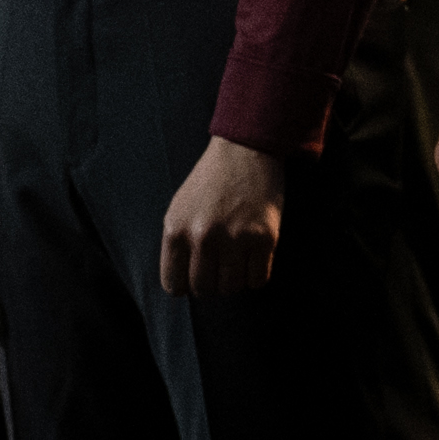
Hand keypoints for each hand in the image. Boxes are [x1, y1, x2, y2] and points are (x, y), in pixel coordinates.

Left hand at [158, 134, 286, 301]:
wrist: (245, 150)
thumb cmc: (210, 180)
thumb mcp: (179, 208)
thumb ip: (177, 245)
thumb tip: (182, 284)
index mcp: (176, 230)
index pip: (174, 285)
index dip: (185, 285)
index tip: (195, 277)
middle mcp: (203, 237)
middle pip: (204, 289)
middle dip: (211, 283)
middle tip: (219, 267)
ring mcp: (235, 238)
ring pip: (232, 287)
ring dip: (235, 279)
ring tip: (237, 259)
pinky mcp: (264, 238)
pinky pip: (258, 280)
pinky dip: (256, 275)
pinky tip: (254, 258)